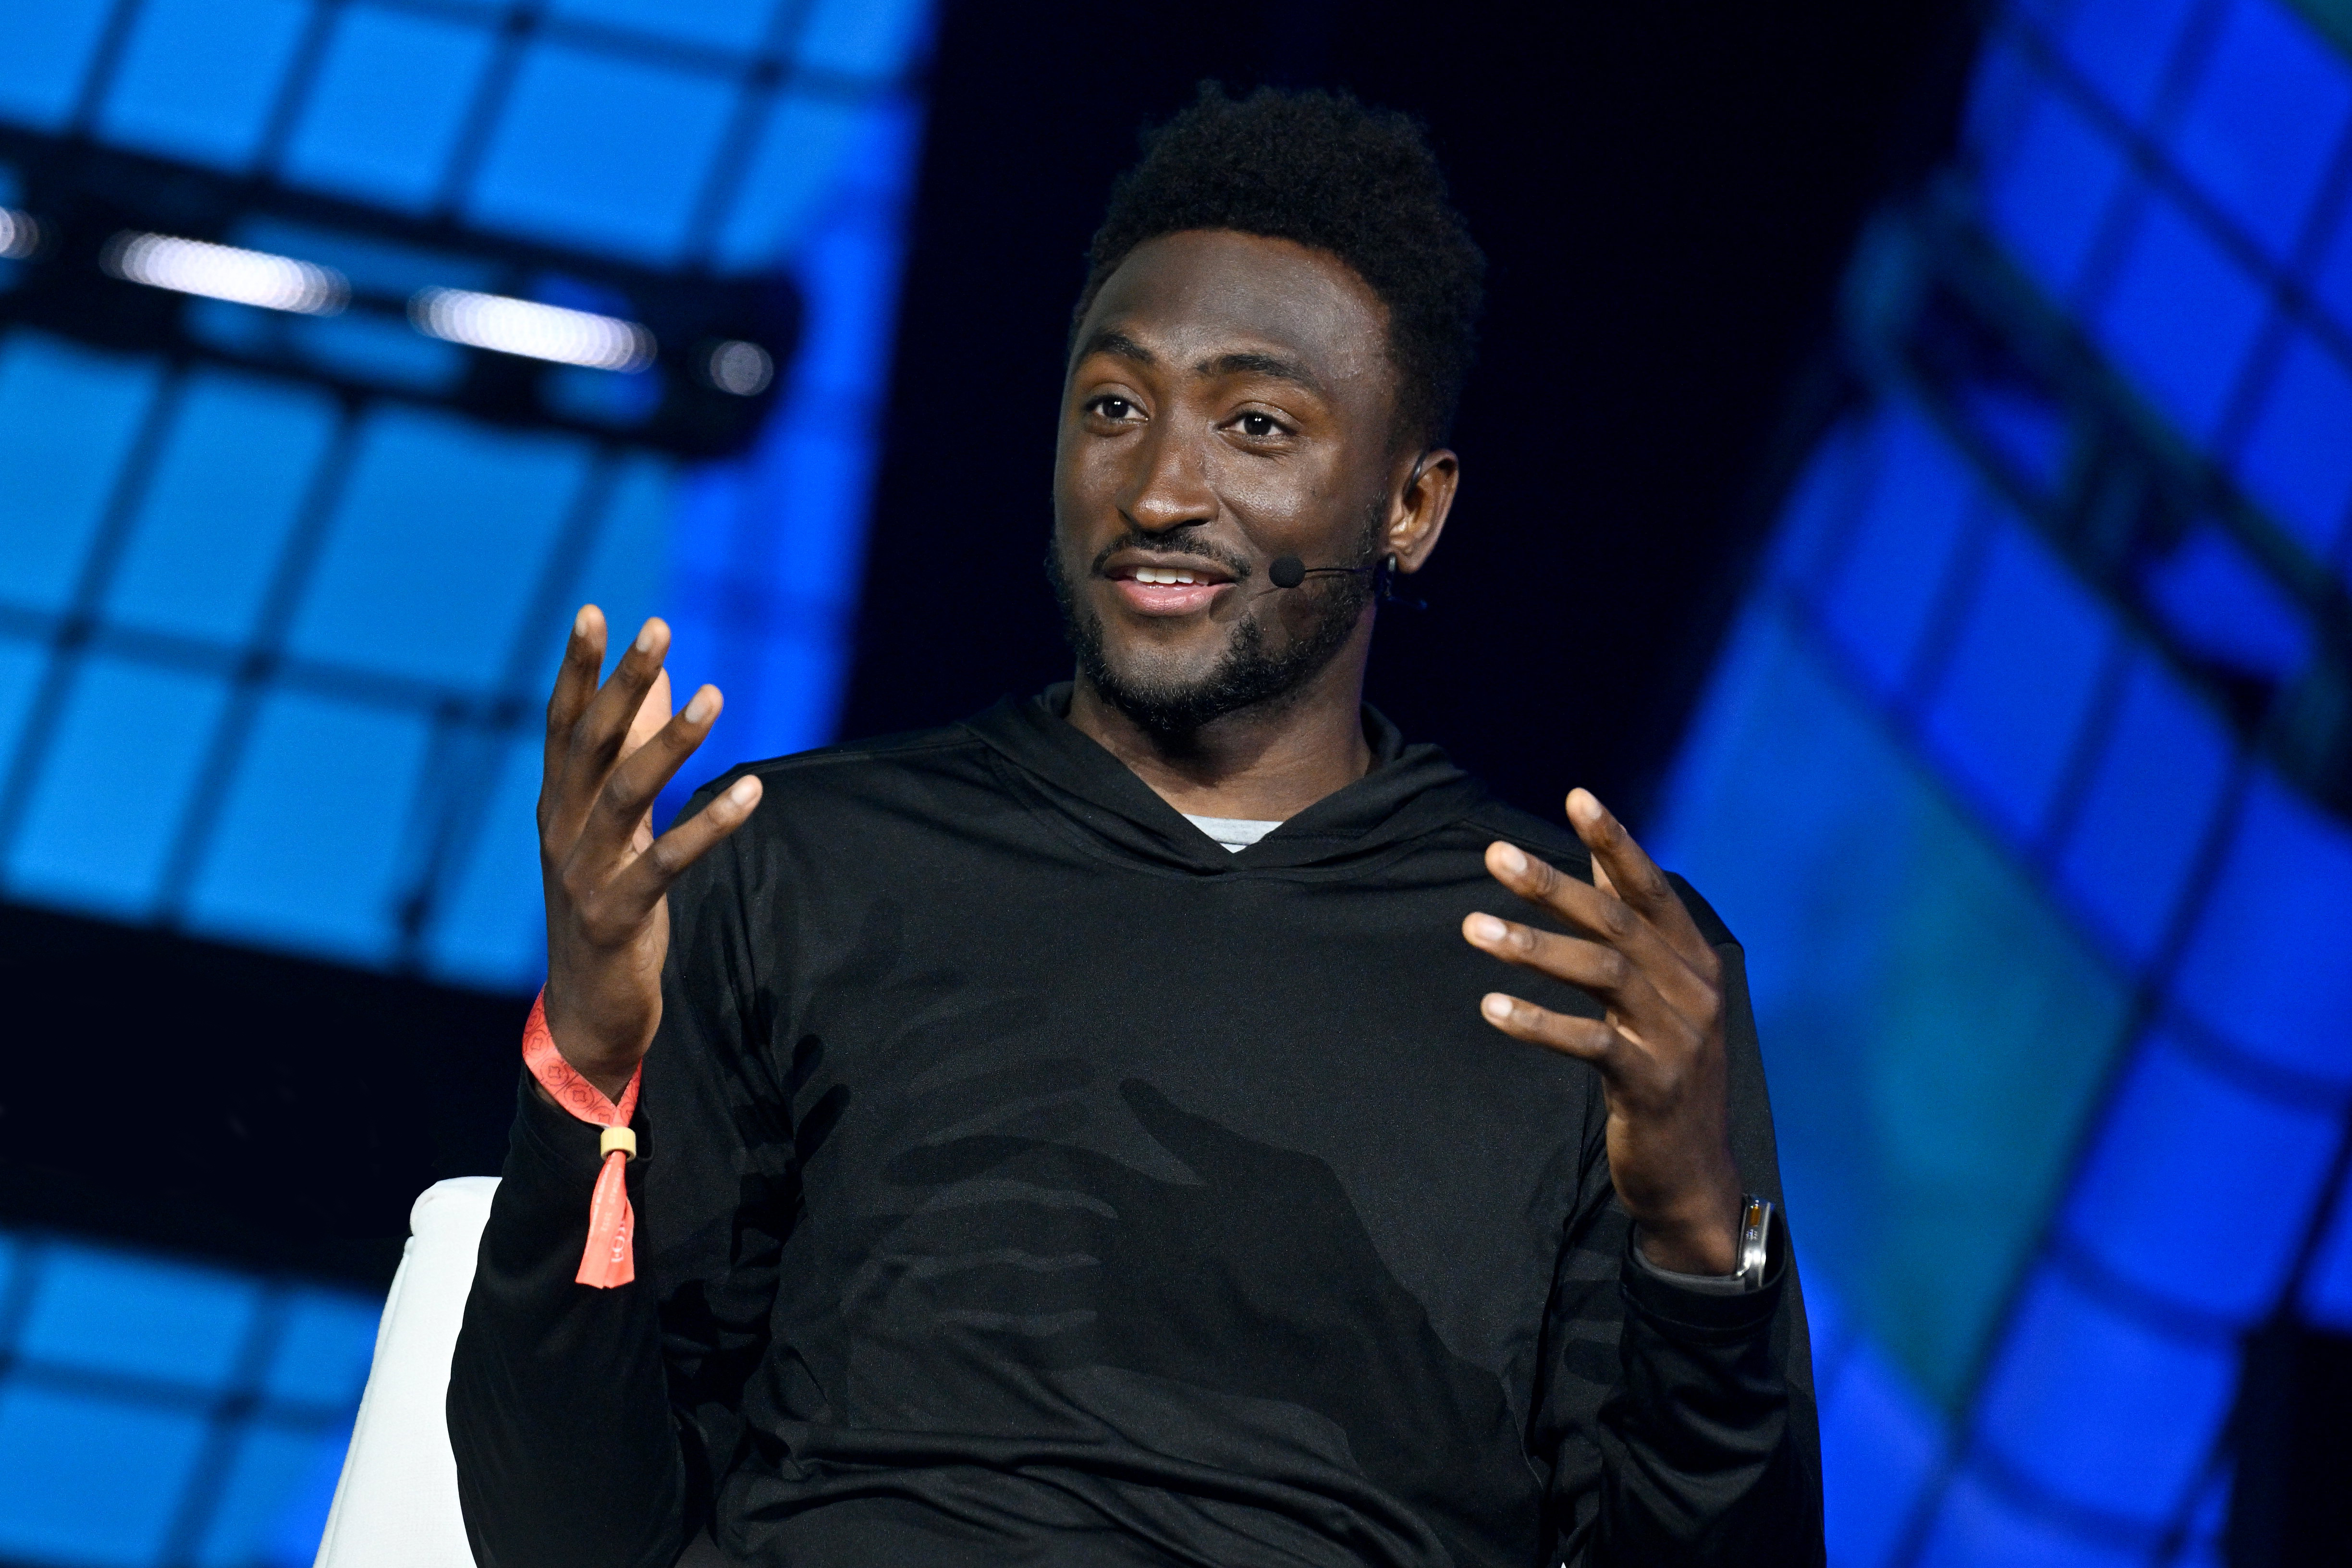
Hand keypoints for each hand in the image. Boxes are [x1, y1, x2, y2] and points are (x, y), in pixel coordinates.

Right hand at [539, 606, 761, 1097]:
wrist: (586, 1011)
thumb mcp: (615, 829)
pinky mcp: (614, 915)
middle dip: (622, 682)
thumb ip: (629, 757)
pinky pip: (666, 862)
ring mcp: (582, 874)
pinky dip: (710, 826)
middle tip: (658, 627)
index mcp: (557, 806)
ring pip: (625, 793)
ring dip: (670, 742)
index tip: (594, 611)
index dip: (576, 668)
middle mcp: (560, 831)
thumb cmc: (606, 906)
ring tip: (714, 695)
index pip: (563, 724)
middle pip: (590, 743)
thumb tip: (654, 682)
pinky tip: (751, 792)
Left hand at [1460, 789, 1740, 1274]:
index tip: (1576, 796)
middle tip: (1496, 854)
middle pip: (1616, 922)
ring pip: (1601, 972)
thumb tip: (1599, 853)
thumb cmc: (1664, 1072)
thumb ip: (1633, 927)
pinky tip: (1492, 1008)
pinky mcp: (1652, 1085)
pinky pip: (1590, 1043)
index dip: (1616, 841)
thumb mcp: (1661, 996)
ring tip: (1473, 928)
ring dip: (1532, 946)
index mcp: (1696, 964)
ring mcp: (1677, 1039)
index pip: (1652, 889)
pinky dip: (1538, 1022)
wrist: (1693, 1176)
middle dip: (1553, 883)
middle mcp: (1694, 992)